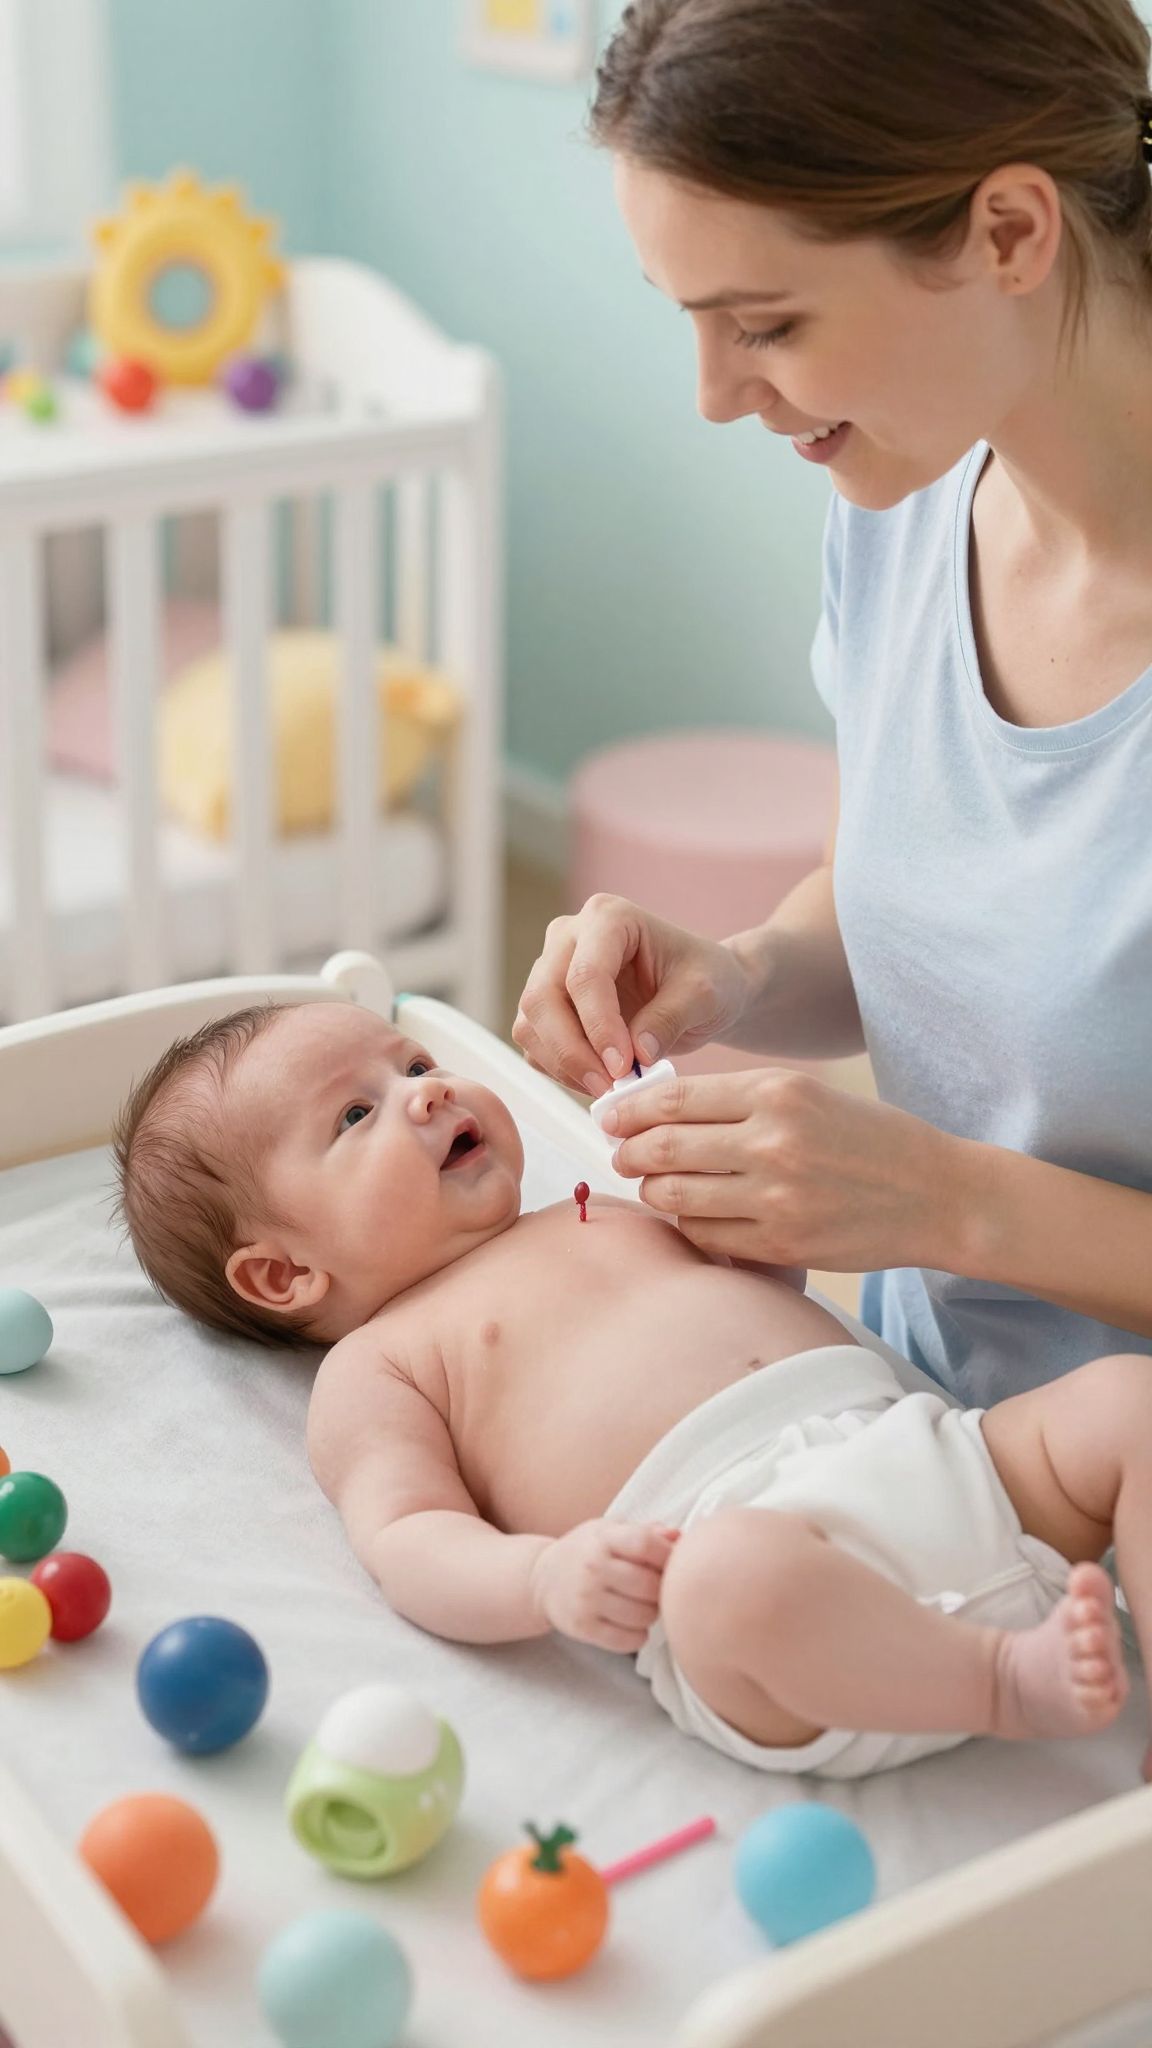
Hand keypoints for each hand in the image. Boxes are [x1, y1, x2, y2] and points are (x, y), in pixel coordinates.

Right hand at [512, 894, 753, 1096]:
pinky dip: (560, 1070)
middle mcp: (568, 939)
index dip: (598, 1026)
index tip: (623, 1066)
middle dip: (572, 1051)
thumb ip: (670, 1018)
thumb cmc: (705, 978)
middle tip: (609, 1086)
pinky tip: (599, 1080)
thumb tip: (637, 1056)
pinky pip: (535, 1044)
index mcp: (608, 918)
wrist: (700, 990)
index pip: (585, 975)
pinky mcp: (547, 1007)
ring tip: (609, 1087)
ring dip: (564, 1065)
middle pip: (543, 998)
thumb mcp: (704, 994)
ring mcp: (551, 971)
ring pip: (530, 1024)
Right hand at [530, 1520, 678, 1652]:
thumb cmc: (586, 1551)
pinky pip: (627, 1641)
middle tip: (658, 1590)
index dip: (667, 1555)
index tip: (673, 1563)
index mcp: (603, 1538)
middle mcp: (592, 1567)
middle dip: (663, 1590)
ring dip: (652, 1614)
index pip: (645, 1543)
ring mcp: (586, 1599)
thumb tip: (678, 1536)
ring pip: (642, 1616)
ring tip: (644, 1606)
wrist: (542, 1579)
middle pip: (649, 1585)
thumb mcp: (609, 1530)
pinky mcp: (582, 1627)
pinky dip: (638, 1636)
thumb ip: (645, 1531)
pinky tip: (632, 1624)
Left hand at [604, 1065, 968, 1273]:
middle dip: (628, 1152)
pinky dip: (689, 1224)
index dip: (628, 1110)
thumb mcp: (807, 1095)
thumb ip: (736, 1101)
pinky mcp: (781, 1245)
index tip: (610, 1116)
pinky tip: (696, 1213)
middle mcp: (772, 1142)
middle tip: (621, 1154)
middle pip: (662, 1148)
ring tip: (657, 1184)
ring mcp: (776, 1199)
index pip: (673, 1099)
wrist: (937, 1194)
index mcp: (777, 1093)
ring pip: (674, 1195)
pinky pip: (705, 1235)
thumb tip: (655, 1110)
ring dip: (653, 1191)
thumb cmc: (868, 1140)